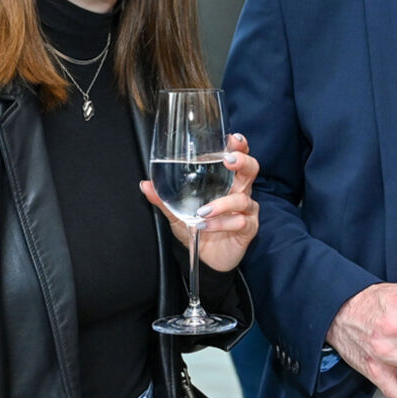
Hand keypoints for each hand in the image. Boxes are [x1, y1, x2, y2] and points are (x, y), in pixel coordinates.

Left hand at [138, 132, 258, 272]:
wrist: (206, 259)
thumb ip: (164, 199)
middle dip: (242, 161)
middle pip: (251, 170)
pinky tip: (206, 226)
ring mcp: (246, 210)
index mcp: (226, 182)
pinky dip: (221, 223)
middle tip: (229, 160)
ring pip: (243, 199)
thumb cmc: (197, 228)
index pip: (238, 158)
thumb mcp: (177, 213)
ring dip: (222, 204)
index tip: (233, 138)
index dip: (239, 146)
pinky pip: (239, 222)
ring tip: (202, 211)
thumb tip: (145, 184)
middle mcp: (240, 192)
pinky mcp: (248, 228)